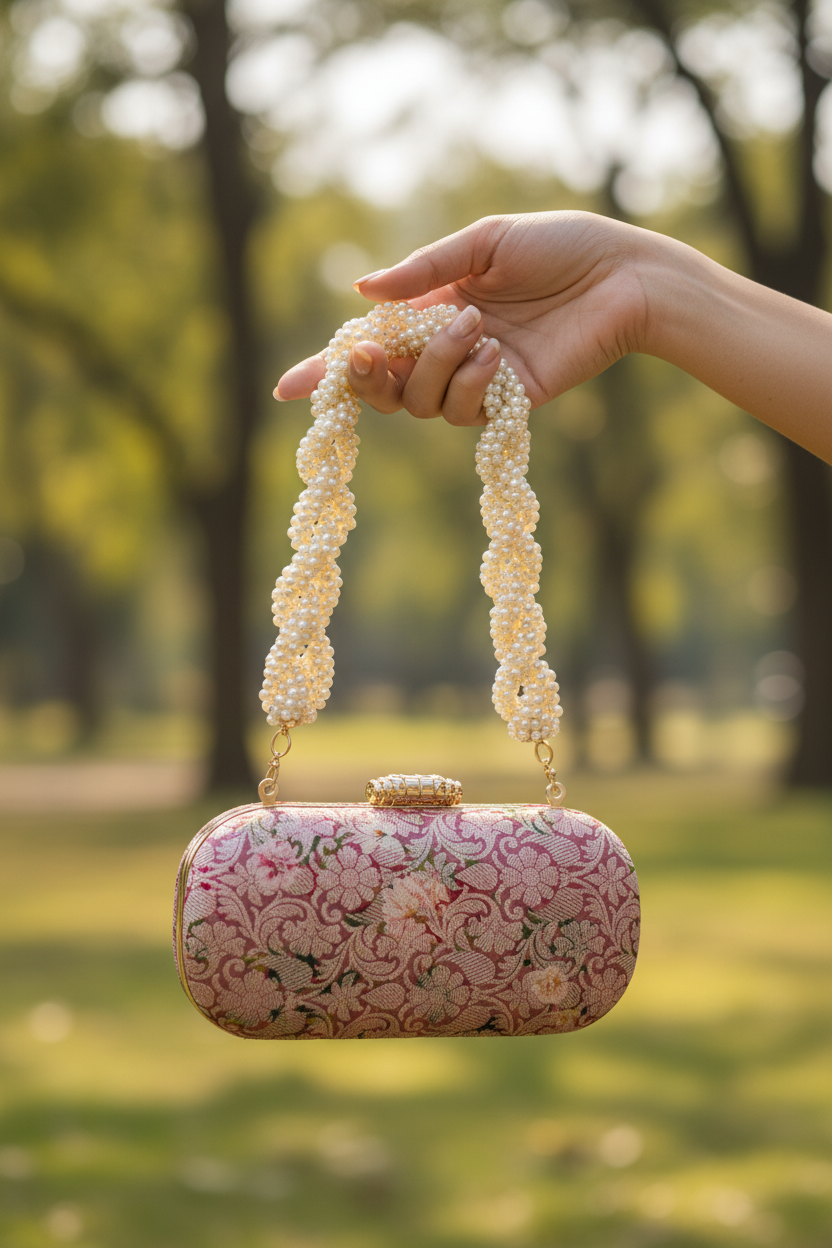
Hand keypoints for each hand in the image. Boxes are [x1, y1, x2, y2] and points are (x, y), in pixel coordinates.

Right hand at [275, 211, 650, 425]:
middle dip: (367, 377)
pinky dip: (471, 384)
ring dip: (436, 365)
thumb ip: (422, 272)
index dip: (329, 369)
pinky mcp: (509, 404)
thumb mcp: (483, 243)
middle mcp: (447, 350)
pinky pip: (464, 413)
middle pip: (384, 389)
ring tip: (478, 328)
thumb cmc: (558, 247)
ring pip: (419, 403)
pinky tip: (497, 355)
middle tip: (373, 353)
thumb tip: (361, 290)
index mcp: (433, 308)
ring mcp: (477, 380)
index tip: (287, 390)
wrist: (622, 274)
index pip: (371, 346)